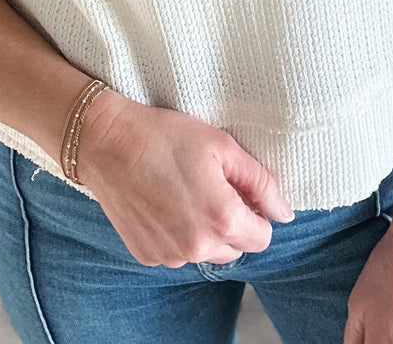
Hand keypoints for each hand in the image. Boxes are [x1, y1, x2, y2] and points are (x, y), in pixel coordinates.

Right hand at [74, 91, 295, 267]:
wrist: (107, 142)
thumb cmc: (166, 137)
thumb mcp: (223, 147)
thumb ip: (261, 183)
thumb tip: (285, 214)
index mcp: (222, 220)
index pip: (262, 238)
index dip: (256, 212)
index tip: (238, 190)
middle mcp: (198, 248)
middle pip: (235, 248)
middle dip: (231, 223)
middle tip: (210, 185)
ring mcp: (170, 256)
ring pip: (205, 252)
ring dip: (204, 230)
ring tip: (183, 191)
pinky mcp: (147, 255)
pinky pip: (176, 252)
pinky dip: (176, 234)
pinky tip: (163, 203)